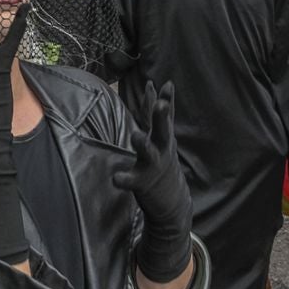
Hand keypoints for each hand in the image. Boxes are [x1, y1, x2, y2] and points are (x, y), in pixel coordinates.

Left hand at [113, 83, 193, 281]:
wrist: (173, 203)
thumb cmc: (162, 163)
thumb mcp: (163, 137)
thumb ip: (159, 114)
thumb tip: (160, 85)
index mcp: (163, 138)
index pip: (164, 116)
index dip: (164, 100)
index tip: (167, 85)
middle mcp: (160, 150)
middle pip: (162, 131)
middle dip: (161, 117)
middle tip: (161, 104)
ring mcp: (152, 167)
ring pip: (148, 153)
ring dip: (143, 144)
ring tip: (136, 135)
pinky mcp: (142, 183)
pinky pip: (131, 181)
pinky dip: (123, 179)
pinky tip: (116, 178)